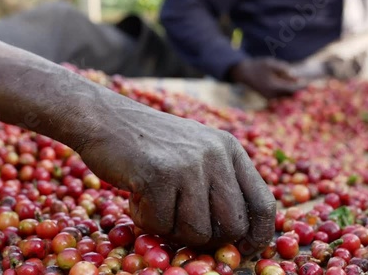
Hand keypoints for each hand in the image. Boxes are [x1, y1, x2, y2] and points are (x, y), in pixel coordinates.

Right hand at [76, 94, 275, 252]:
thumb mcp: (195, 153)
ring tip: (153, 203)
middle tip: (180, 226)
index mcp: (229, 149)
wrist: (104, 118)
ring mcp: (188, 164)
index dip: (258, 235)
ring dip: (171, 229)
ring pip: (198, 232)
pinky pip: (161, 225)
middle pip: (233, 226)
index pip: (263, 202)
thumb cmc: (150, 144)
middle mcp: (216, 155)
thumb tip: (237, 237)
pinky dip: (145, 219)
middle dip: (207, 238)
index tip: (243, 250)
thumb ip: (218, 185)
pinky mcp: (159, 175)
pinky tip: (136, 195)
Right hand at [229, 58, 304, 98]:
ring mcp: (269, 97)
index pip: (291, 89)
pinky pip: (280, 96)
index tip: (309, 82)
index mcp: (273, 86)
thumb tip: (296, 78)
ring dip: (292, 90)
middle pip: (290, 94)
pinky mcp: (267, 97)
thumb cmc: (258, 65)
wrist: (243, 73)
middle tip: (307, 83)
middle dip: (298, 89)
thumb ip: (284, 70)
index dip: (301, 86)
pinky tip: (288, 84)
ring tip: (298, 82)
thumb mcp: (271, 63)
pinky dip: (285, 91)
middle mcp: (271, 95)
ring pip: (285, 96)